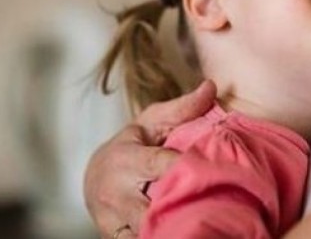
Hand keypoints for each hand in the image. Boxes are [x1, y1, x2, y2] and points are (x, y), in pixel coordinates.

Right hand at [83, 80, 216, 236]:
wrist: (94, 177)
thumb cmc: (132, 144)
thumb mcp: (153, 122)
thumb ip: (182, 108)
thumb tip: (211, 86)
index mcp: (127, 158)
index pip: (161, 165)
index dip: (187, 169)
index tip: (216, 172)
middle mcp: (116, 191)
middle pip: (152, 208)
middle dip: (179, 209)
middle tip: (212, 209)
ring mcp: (114, 218)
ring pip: (146, 231)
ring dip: (170, 229)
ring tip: (202, 227)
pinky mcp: (113, 238)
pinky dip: (158, 238)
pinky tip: (182, 234)